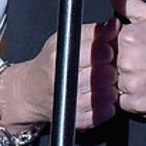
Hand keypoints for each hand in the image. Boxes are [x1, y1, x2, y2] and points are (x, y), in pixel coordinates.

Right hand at [0, 19, 118, 131]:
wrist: (30, 93)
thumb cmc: (49, 65)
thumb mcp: (65, 40)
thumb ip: (92, 32)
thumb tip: (115, 25)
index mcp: (60, 59)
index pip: (98, 51)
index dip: (107, 49)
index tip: (105, 50)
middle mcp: (65, 83)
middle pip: (106, 73)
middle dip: (111, 68)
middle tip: (104, 67)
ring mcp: (72, 104)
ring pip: (110, 93)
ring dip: (110, 86)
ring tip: (99, 81)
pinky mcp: (79, 120)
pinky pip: (108, 110)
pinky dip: (108, 103)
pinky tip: (97, 95)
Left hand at [109, 0, 145, 118]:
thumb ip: (126, 0)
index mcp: (128, 36)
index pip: (105, 42)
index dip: (119, 46)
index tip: (137, 49)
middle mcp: (127, 60)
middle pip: (108, 63)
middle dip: (121, 64)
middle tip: (144, 63)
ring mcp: (131, 83)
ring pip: (112, 83)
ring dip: (125, 81)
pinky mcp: (135, 104)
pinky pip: (121, 102)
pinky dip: (131, 97)